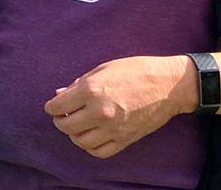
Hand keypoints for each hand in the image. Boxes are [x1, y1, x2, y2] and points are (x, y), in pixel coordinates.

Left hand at [43, 55, 195, 158]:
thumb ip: (79, 83)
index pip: (58, 106)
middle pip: (67, 126)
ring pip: (80, 141)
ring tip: (76, 126)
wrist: (168, 85)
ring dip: (73, 135)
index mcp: (92, 90)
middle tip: (62, 116)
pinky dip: (89, 147)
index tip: (53, 106)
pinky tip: (90, 137)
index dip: (52, 106)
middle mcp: (100, 111)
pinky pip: (99, 151)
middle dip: (60, 120)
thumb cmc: (136, 71)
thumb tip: (60, 94)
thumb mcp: (103, 69)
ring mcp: (113, 128)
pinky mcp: (125, 139)